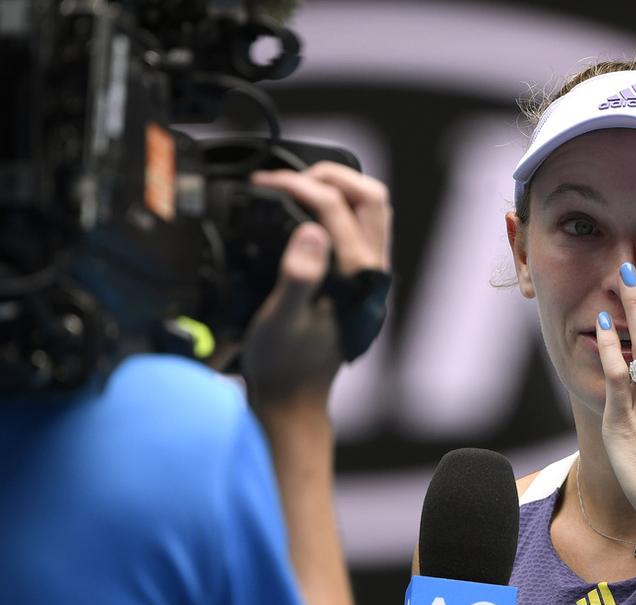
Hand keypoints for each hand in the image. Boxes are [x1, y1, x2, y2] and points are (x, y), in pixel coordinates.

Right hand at [241, 162, 392, 408]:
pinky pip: (360, 228)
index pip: (334, 206)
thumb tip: (312, 231)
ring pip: (370, 210)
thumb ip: (299, 275)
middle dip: (330, 176)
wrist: (294, 396)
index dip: (297, 185)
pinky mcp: (358, 279)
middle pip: (369, 196)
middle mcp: (371, 270)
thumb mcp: (280, 319)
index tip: (264, 183)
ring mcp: (369, 274)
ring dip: (339, 190)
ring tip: (298, 189)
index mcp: (355, 275)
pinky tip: (307, 215)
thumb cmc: (284, 362)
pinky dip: (338, 209)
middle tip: (290, 179)